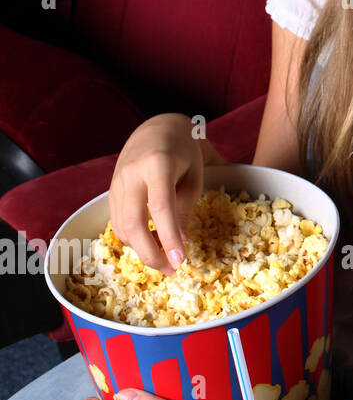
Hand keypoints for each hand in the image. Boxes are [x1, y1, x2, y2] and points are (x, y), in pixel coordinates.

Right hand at [108, 114, 205, 274]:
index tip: (180, 261)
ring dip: (141, 249)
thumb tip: (180, 242)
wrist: (157, 129)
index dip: (169, 237)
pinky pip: (117, 223)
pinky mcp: (110, 192)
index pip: (161, 207)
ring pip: (121, 227)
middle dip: (150, 253)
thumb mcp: (195, 174)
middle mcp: (131, 174)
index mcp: (157, 164)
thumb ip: (186, 206)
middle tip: (171, 270)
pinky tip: (150, 242)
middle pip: (133, 223)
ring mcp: (116, 183)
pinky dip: (132, 238)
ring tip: (165, 259)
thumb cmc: (184, 151)